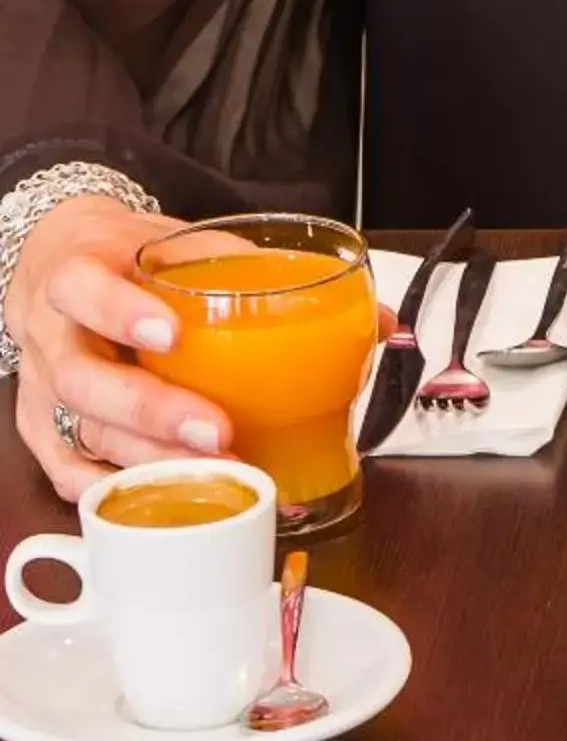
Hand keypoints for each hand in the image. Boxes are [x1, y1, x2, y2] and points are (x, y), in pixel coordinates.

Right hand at [8, 196, 229, 499]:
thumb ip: (241, 266)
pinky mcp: (42, 426)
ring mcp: (41, 385)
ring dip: (149, 459)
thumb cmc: (125, 259)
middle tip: (217, 431)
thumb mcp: (173, 244)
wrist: (59, 265)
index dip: (118, 312)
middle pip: (80, 378)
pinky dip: (114, 488)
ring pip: (80, 431)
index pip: (80, 286)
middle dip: (151, 412)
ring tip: (216, 471)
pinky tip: (162, 496)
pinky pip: (65, 469)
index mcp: (76, 273)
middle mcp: (50, 333)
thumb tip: (351, 310)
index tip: (171, 334)